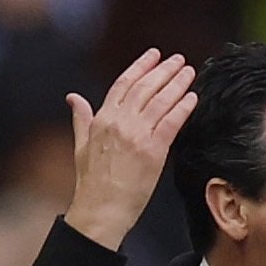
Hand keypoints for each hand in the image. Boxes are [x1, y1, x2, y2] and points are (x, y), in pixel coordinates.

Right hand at [63, 49, 197, 250]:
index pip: (124, 83)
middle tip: (178, 60)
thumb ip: (82, 118)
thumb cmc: (92, 183)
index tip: (154, 55)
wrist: (102, 209)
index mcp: (102, 119)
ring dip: (177, 83)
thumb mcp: (80, 145)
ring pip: (160, 101)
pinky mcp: (153, 151)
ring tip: (188, 72)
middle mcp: (120, 122)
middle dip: (164, 70)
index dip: (141, 66)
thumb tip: (74, 98)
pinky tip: (192, 97)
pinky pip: (171, 123)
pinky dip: (182, 107)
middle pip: (146, 87)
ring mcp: (137, 135)